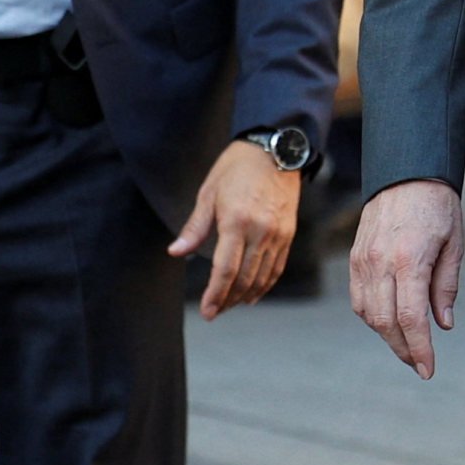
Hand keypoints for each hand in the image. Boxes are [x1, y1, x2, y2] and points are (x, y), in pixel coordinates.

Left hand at [168, 141, 304, 316]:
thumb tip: (176, 252)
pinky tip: (252, 294)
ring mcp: (277, 234)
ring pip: (262, 277)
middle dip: (228, 300)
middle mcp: (260, 231)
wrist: (276, 152)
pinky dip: (265, 284)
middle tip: (214, 312)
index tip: (207, 311)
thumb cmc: (236, 169)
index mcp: (236, 221)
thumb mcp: (209, 194)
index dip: (215, 294)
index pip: (225, 269)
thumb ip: (195, 228)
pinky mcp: (288, 234)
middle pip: (244, 278)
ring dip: (245, 295)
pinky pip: (276, 267)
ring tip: (230, 305)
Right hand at [351, 179, 464, 378]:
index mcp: (409, 259)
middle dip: (404, 349)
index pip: (411, 318)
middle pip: (385, 322)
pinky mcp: (355, 259)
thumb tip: (443, 325)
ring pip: (368, 314)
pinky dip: (372, 317)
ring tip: (408, 345)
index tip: (429, 369)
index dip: (420, 349)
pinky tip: (390, 322)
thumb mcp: (454, 245)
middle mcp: (380, 262)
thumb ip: (446, 286)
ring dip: (387, 335)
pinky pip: (359, 299)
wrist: (406, 174)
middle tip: (421, 364)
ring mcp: (363, 261)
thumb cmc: (437, 206)